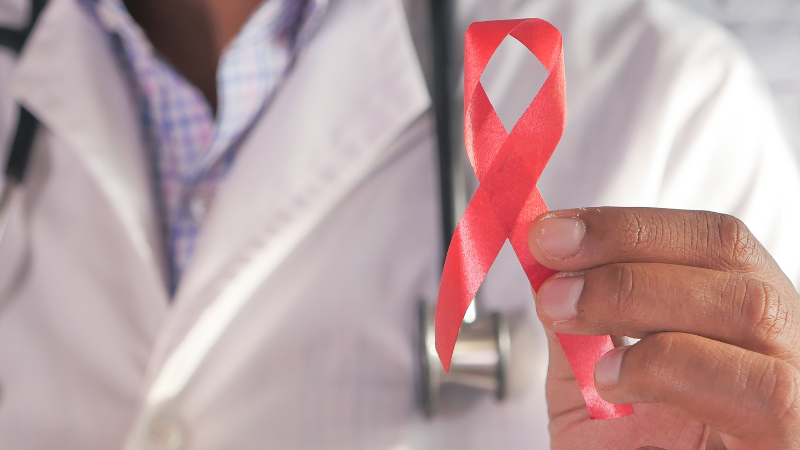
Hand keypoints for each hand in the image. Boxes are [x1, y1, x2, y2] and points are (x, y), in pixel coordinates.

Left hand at [528, 207, 799, 449]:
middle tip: (549, 263)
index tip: (550, 229)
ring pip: (750, 308)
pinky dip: (670, 367)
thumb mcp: (597, 401)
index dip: (628, 223)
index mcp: (740, 330)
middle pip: (733, 258)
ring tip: (569, 315)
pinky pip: (758, 388)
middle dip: (626, 246)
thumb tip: (548, 273)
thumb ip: (580, 338)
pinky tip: (614, 381)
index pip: (710, 242)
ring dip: (638, 295)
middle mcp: (787, 351)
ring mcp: (799, 396)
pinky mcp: (791, 438)